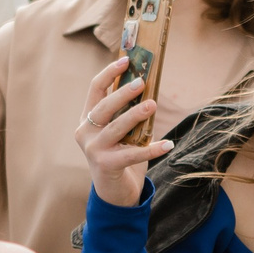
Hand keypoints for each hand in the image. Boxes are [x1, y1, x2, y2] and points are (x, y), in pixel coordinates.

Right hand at [76, 55, 169, 207]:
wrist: (114, 192)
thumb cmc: (121, 155)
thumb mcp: (121, 131)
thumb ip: (128, 112)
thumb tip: (150, 89)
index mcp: (87, 119)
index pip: (95, 89)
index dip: (109, 73)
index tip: (126, 60)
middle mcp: (85, 132)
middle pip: (104, 107)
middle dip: (123, 93)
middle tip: (142, 83)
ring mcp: (93, 149)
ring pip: (116, 127)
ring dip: (136, 115)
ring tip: (153, 105)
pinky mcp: (106, 165)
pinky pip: (133, 153)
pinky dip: (152, 149)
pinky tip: (168, 144)